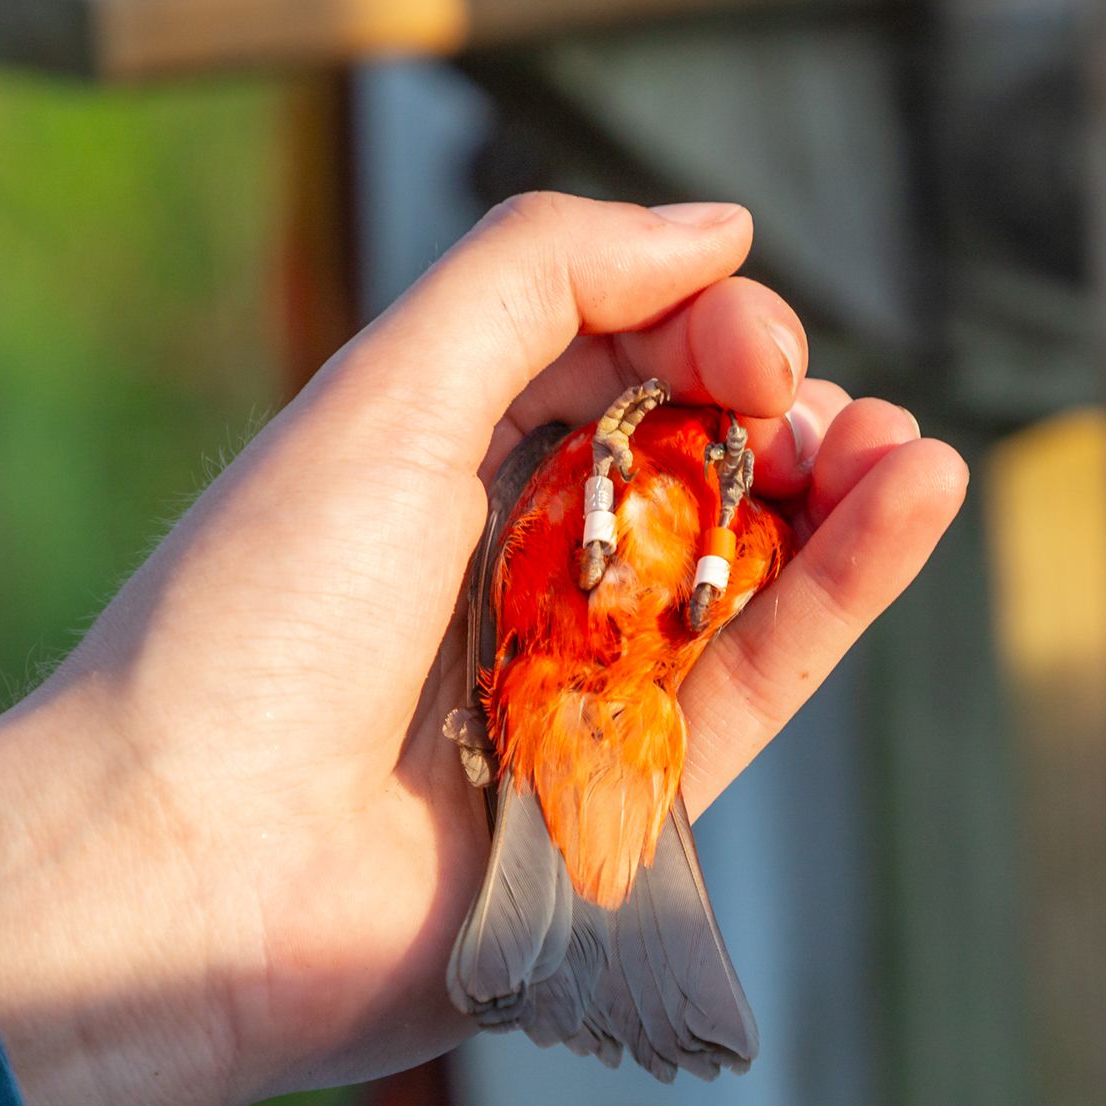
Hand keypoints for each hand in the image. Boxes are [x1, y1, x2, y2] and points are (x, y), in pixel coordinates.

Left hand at [0, 194, 966, 1105]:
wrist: (187, 878)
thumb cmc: (254, 628)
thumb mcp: (384, 400)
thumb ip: (538, 281)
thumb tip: (715, 228)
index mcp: (422, 467)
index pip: (602, 363)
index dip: (692, 327)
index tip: (745, 336)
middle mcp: (500, 576)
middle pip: (684, 468)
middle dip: (774, 414)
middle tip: (811, 405)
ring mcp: (566, 695)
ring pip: (738, 575)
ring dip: (838, 494)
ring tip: (909, 446)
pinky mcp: (625, 808)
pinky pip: (756, 683)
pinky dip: (844, 590)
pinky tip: (918, 495)